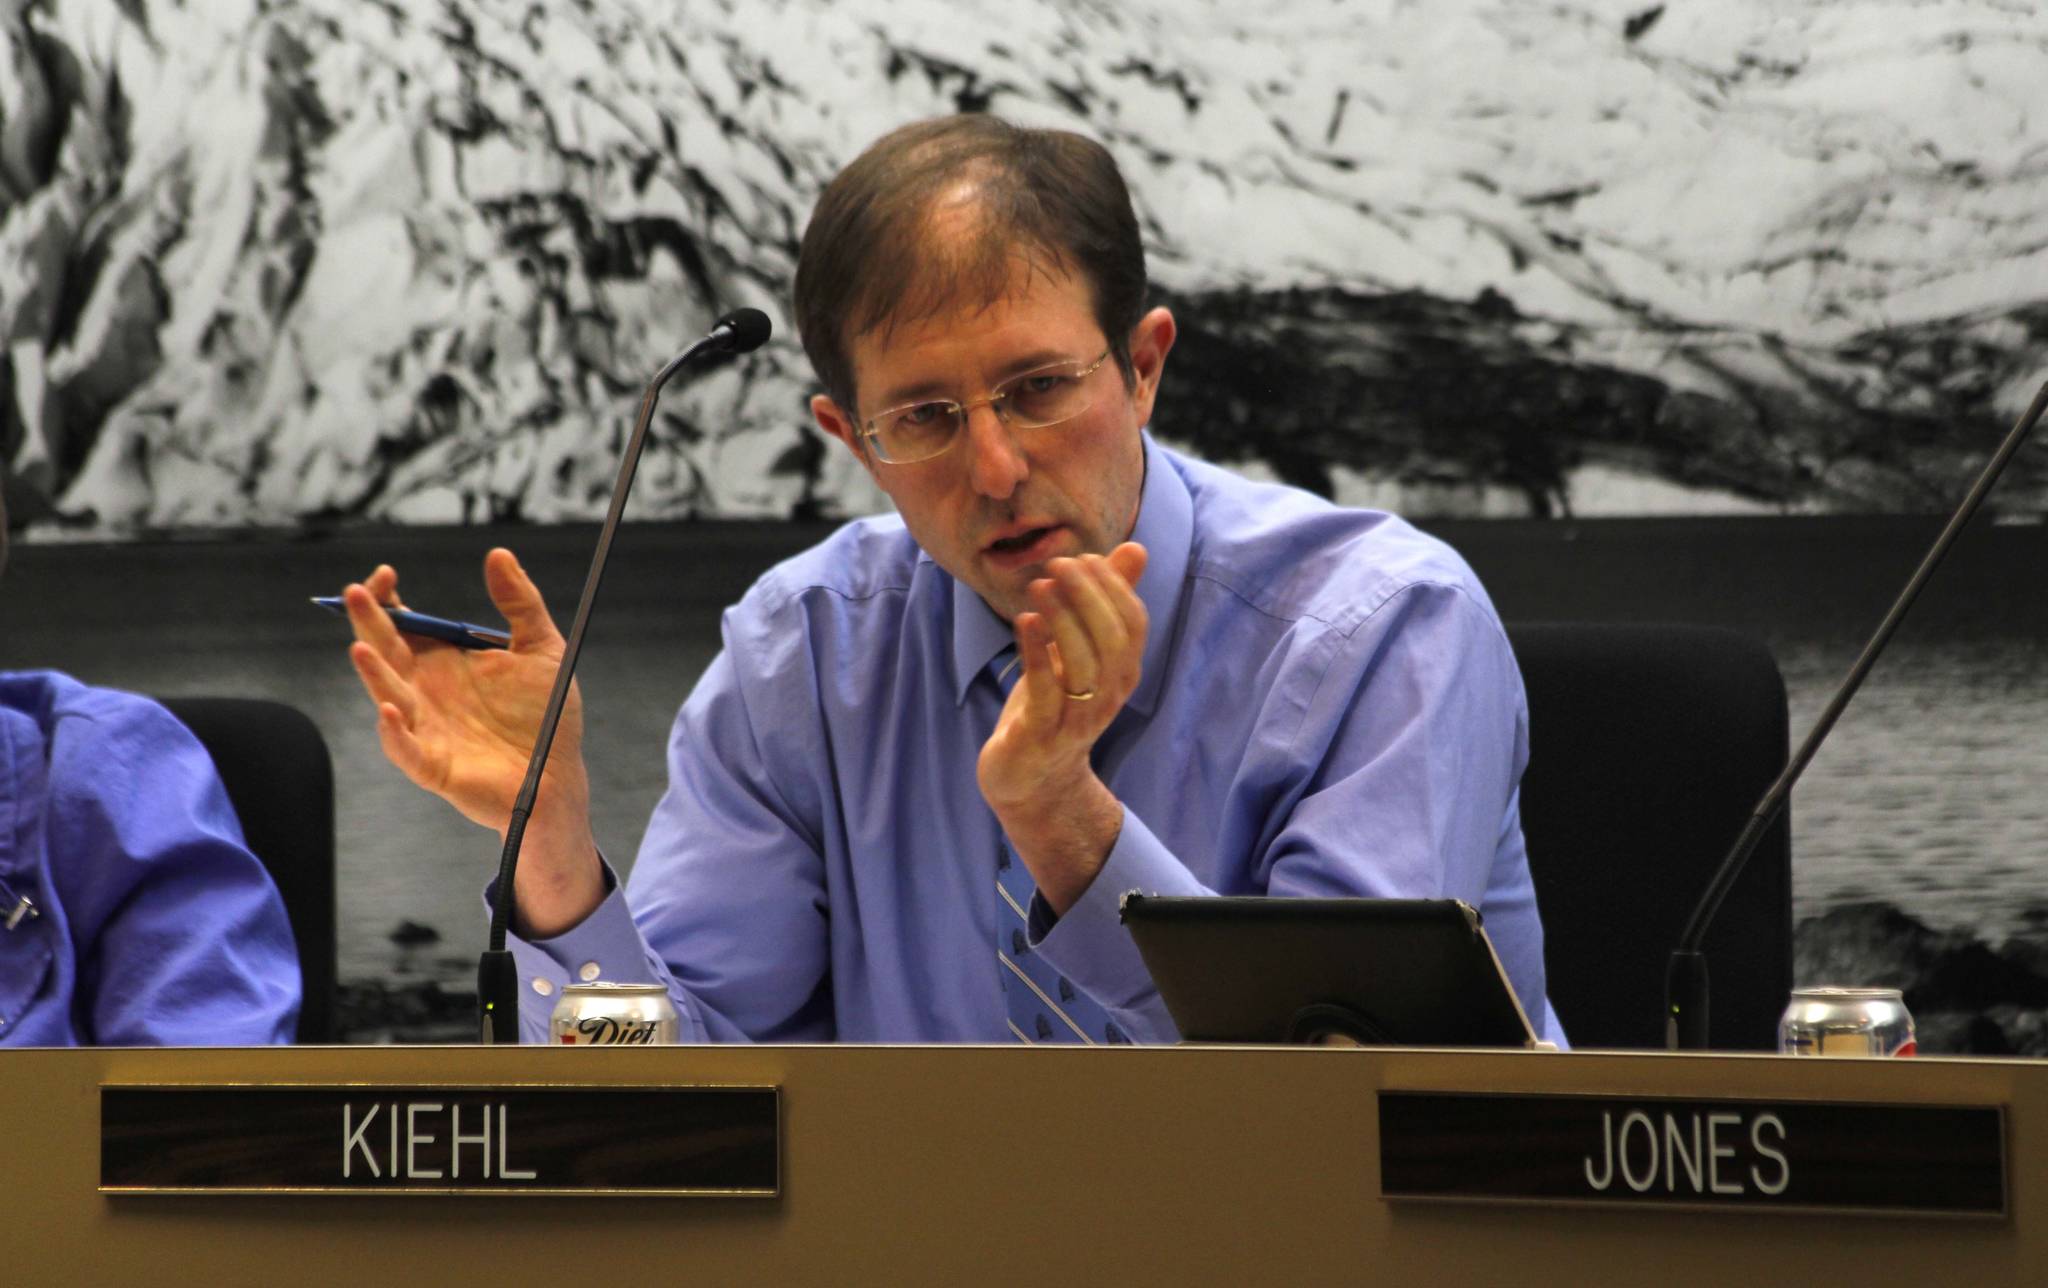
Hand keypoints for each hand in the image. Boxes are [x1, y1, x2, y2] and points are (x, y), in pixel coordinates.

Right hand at [343, 548, 602, 935]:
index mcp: (444, 660)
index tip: (386, 573)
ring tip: (361, 649)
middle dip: (369, 623)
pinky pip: (405, 748)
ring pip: (389, 696)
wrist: (558, 776)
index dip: (388, 599)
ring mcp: (425, 727)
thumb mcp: (542, 649)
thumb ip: (521, 603)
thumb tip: (498, 554)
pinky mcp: (432, 765)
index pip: (404, 623)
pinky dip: (395, 732)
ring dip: (373, 674)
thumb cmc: (547, 716)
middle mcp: (425, 690)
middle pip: (386, 651)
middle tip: (356, 593)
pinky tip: (392, 710)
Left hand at [976, 542, 1148, 912]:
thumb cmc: (1054, 705)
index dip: (1113, 587)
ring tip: (1040, 586)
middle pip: (1113, 641)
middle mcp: (1108, 697)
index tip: (1084, 558)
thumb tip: (1136, 549)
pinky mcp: (1042, 736)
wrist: (1029, 778)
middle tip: (1059, 564)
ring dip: (1064, 620)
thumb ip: (1105, 601)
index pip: (1134, 625)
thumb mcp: (1078, 650)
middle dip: (1089, 596)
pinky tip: (1025, 621)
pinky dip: (1037, 653)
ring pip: (1084, 666)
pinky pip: (1047, 692)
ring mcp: (1077, 720)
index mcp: (1122, 674)